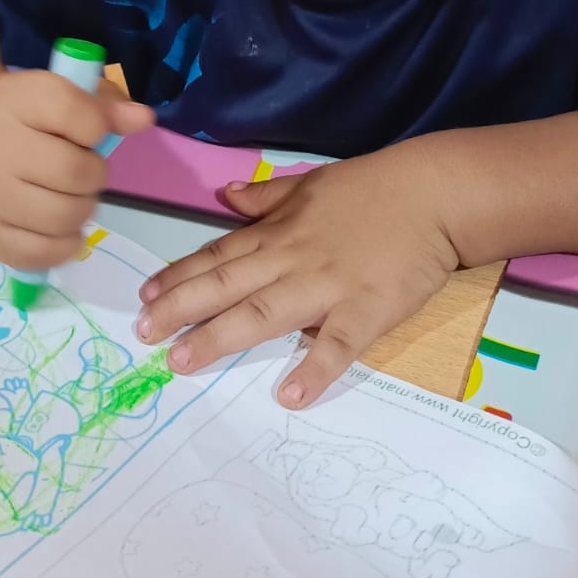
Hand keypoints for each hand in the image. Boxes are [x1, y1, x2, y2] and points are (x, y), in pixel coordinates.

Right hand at [0, 70, 153, 269]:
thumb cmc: (28, 118)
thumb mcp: (63, 96)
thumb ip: (106, 106)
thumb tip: (142, 119)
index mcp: (18, 100)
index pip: (76, 113)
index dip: (97, 126)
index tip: (89, 131)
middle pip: (74, 172)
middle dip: (93, 175)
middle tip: (82, 172)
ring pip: (62, 217)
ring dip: (81, 211)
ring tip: (68, 197)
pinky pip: (40, 253)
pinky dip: (62, 245)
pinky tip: (57, 227)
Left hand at [134, 147, 458, 407]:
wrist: (433, 194)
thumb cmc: (372, 189)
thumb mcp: (310, 183)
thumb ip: (267, 197)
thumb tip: (228, 196)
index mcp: (277, 233)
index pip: (218, 257)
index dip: (179, 278)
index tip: (145, 299)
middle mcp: (291, 260)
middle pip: (226, 286)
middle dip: (181, 310)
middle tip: (144, 335)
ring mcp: (327, 286)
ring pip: (264, 313)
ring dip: (221, 337)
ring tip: (184, 362)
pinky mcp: (366, 309)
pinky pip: (337, 344)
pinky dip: (315, 369)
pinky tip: (289, 394)